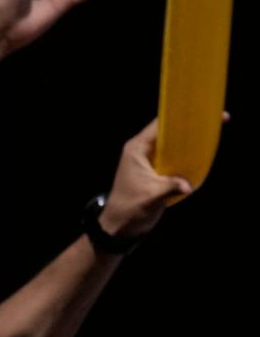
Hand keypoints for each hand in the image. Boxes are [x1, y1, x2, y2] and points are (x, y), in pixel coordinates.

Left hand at [100, 117, 203, 235]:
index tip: (201, 110)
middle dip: (191, 125)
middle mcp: (142, 150)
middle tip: (216, 119)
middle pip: (170, 130)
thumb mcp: (151, 197)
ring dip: (191, 139)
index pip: (160, 124)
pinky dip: (188, 154)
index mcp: (137, 149)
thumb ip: (170, 187)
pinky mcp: (156, 169)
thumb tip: (187, 185)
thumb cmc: (129, 209)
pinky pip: (174, 155)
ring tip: (213, 132)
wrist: (120, 225)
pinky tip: (204, 152)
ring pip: (173, 142)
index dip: (181, 115)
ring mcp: (149, 159)